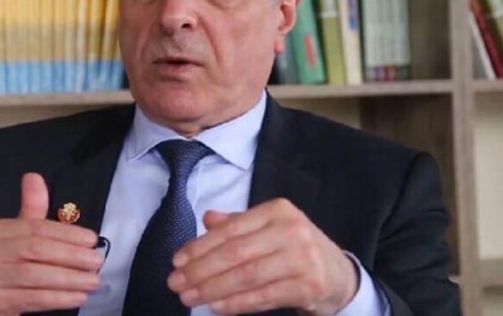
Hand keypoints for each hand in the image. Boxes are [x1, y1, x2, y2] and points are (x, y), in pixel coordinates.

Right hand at [0, 173, 102, 315]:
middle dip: (71, 255)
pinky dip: (57, 299)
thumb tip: (34, 176)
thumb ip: (30, 211)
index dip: (66, 233)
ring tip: (93, 281)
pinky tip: (77, 297)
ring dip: (69, 279)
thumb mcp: (17, 237)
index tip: (92, 240)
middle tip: (97, 261)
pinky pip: (31, 299)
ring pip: (34, 275)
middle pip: (35, 249)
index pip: (35, 228)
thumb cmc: (5, 268)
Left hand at [167, 198, 357, 314]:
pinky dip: (237, 303)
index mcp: (276, 211)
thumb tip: (206, 219)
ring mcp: (302, 259)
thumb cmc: (295, 248)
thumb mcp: (269, 228)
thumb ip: (237, 224)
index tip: (177, 261)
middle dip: (200, 271)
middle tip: (176, 283)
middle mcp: (291, 230)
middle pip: (235, 253)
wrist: (340, 274)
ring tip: (189, 297)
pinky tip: (217, 306)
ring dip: (212, 289)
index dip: (200, 246)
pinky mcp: (309, 286)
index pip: (230, 230)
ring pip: (246, 276)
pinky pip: (264, 296)